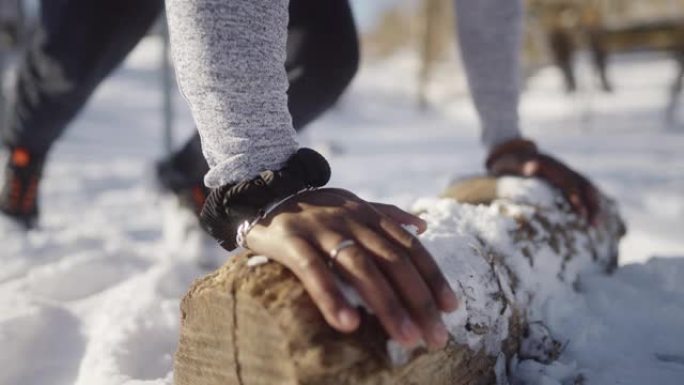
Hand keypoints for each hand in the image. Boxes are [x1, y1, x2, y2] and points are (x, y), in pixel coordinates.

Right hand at [245, 188, 458, 348]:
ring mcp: (322, 229)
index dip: (433, 276)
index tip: (451, 308)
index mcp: (368, 215)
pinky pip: (313, 270)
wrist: (263, 189)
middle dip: (419, 300)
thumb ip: (387, 213)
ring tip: (406, 337)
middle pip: (393, 261)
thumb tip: (424, 224)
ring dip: (387, 304)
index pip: (409, 247)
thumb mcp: (352, 203)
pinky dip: (332, 296)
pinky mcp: (291, 241)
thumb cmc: (313, 207)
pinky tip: (348, 324)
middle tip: (436, 337)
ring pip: (361, 267)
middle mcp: (351, 219)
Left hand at [487, 139, 599, 223]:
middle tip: (593, 225)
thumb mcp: (511, 162)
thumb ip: (521, 164)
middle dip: (592, 205)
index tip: (581, 213)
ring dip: (594, 206)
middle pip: (585, 186)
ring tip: (595, 226)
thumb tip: (533, 167)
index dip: (576, 197)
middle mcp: (563, 169)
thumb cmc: (510, 162)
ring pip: (588, 189)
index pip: (569, 182)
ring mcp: (567, 174)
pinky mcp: (567, 180)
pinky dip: (591, 204)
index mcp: (552, 166)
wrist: (513, 151)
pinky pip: (584, 191)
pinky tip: (592, 219)